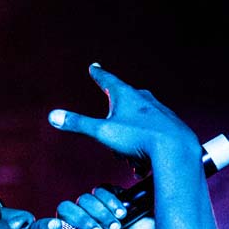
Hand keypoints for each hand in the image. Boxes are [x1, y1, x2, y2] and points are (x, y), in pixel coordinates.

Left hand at [30, 184, 155, 228]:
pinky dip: (111, 202)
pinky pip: (100, 190)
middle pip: (65, 208)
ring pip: (84, 199)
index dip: (45, 225)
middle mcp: (75, 222)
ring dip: (102, 215)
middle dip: (84, 222)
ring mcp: (91, 207)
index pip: (44, 226)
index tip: (56, 227)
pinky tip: (122, 214)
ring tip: (116, 228)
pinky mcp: (106, 196)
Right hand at [48, 63, 202, 171]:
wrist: (175, 149)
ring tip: (131, 157)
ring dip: (129, 141)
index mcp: (125, 95)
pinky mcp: (169, 125)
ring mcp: (158, 111)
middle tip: (114, 140)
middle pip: (121, 105)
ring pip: (135, 124)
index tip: (94, 67)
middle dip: (113, 123)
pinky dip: (143, 148)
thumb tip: (53, 116)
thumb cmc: (139, 138)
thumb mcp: (102, 132)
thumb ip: (78, 124)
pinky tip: (144, 161)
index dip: (98, 74)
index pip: (107, 79)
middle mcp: (143, 99)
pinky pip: (149, 136)